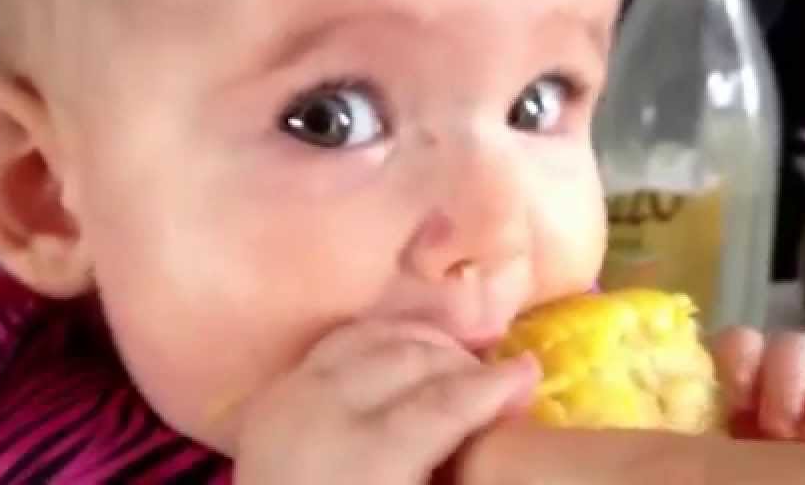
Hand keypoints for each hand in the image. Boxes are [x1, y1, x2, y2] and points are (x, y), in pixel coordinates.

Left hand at [233, 320, 539, 484]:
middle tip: (499, 380)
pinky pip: (338, 343)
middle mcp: (323, 411)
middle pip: (411, 358)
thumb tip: (498, 423)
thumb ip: (453, 466)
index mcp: (364, 459)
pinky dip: (381, 340)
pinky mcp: (274, 391)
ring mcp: (292, 394)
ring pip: (375, 337)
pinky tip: (407, 354)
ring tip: (459, 364)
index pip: (444, 402)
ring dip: (425, 343)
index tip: (530, 371)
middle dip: (463, 362)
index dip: (494, 384)